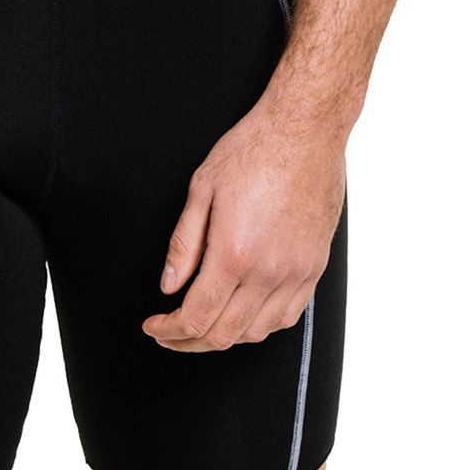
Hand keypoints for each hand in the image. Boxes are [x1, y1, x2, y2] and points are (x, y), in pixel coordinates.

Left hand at [141, 93, 346, 351]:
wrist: (305, 129)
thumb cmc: (253, 149)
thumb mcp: (202, 187)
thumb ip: (184, 243)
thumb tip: (169, 285)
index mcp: (234, 253)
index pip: (197, 317)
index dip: (169, 330)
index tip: (154, 326)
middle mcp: (268, 271)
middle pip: (224, 334)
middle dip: (189, 341)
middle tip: (169, 332)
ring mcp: (297, 272)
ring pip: (258, 333)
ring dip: (225, 338)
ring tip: (203, 325)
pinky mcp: (314, 266)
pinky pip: (289, 316)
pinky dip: (262, 326)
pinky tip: (245, 316)